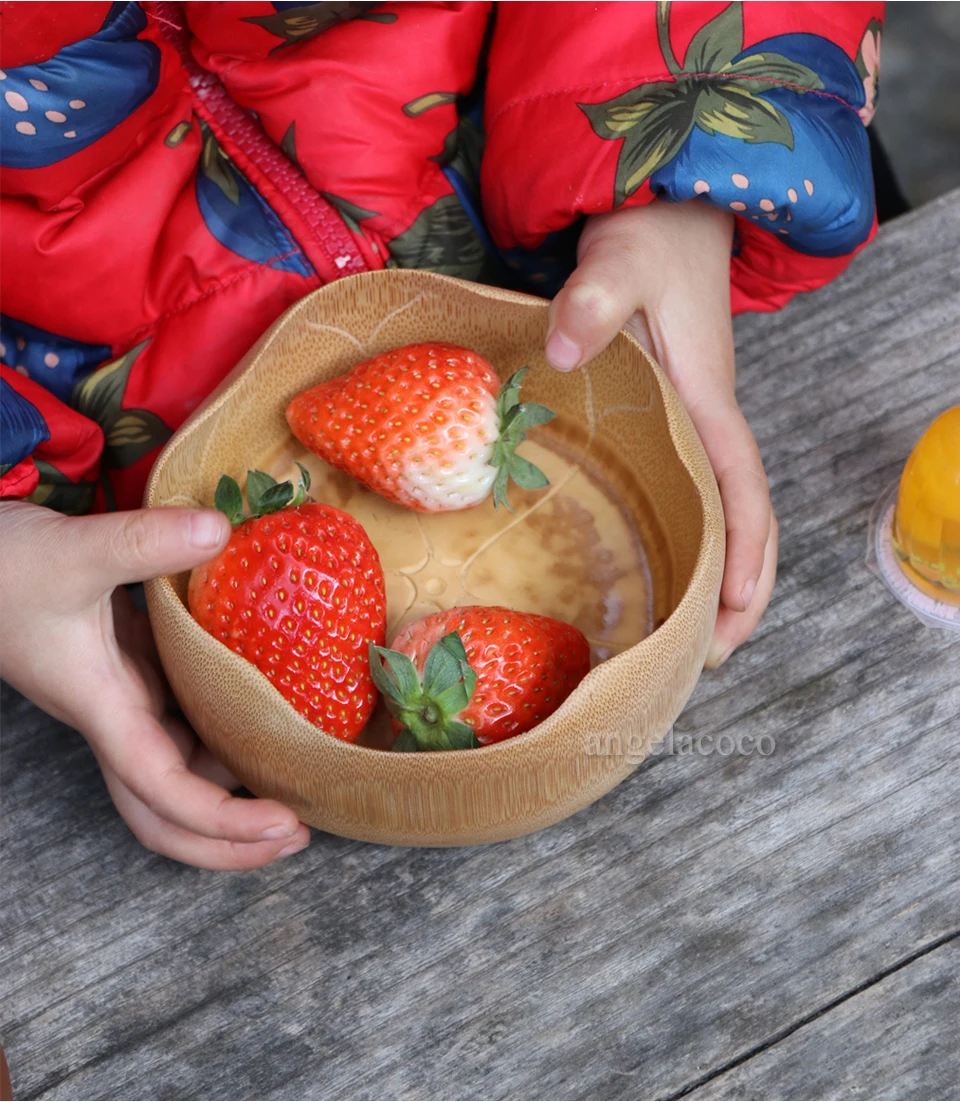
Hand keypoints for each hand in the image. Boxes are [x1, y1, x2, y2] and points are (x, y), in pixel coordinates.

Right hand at [0, 500, 309, 867]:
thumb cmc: (3, 566)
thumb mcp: (73, 551)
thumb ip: (142, 543)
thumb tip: (220, 529)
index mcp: (102, 707)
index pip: (162, 791)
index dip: (221, 821)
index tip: (283, 822)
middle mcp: (117, 716)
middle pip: (166, 813)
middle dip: (228, 840)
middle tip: (298, 833)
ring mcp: (125, 697)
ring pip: (177, 770)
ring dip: (232, 788)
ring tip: (299, 779)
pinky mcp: (134, 671)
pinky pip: (184, 722)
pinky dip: (224, 733)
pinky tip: (266, 712)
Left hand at [545, 201, 776, 665]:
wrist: (668, 212)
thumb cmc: (651, 237)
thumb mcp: (621, 261)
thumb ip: (594, 301)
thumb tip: (562, 349)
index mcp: (707, 402)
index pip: (742, 492)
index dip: (744, 556)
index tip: (730, 615)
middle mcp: (709, 422)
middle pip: (743, 520)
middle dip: (739, 590)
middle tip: (707, 656)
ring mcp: (693, 423)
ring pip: (721, 511)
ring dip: (718, 571)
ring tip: (690, 634)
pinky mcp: (672, 417)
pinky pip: (693, 489)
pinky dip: (693, 535)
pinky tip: (662, 560)